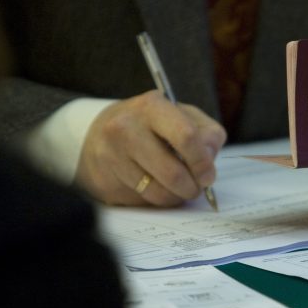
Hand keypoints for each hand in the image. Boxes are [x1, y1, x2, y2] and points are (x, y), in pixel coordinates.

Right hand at [75, 90, 226, 206]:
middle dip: (192, 187)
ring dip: (176, 196)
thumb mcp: (183, 116)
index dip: (202, 162)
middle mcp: (126, 128)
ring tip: (179, 188)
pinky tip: (156, 186)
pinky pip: (142, 201)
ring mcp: (111, 156)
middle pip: (172, 173)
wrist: (100, 133)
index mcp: (152, 106)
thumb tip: (208, 161)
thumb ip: (206, 134)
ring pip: (158, 193)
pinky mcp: (104, 181)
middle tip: (196, 187)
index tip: (208, 176)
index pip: (186, 137)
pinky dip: (156, 199)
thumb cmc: (152, 124)